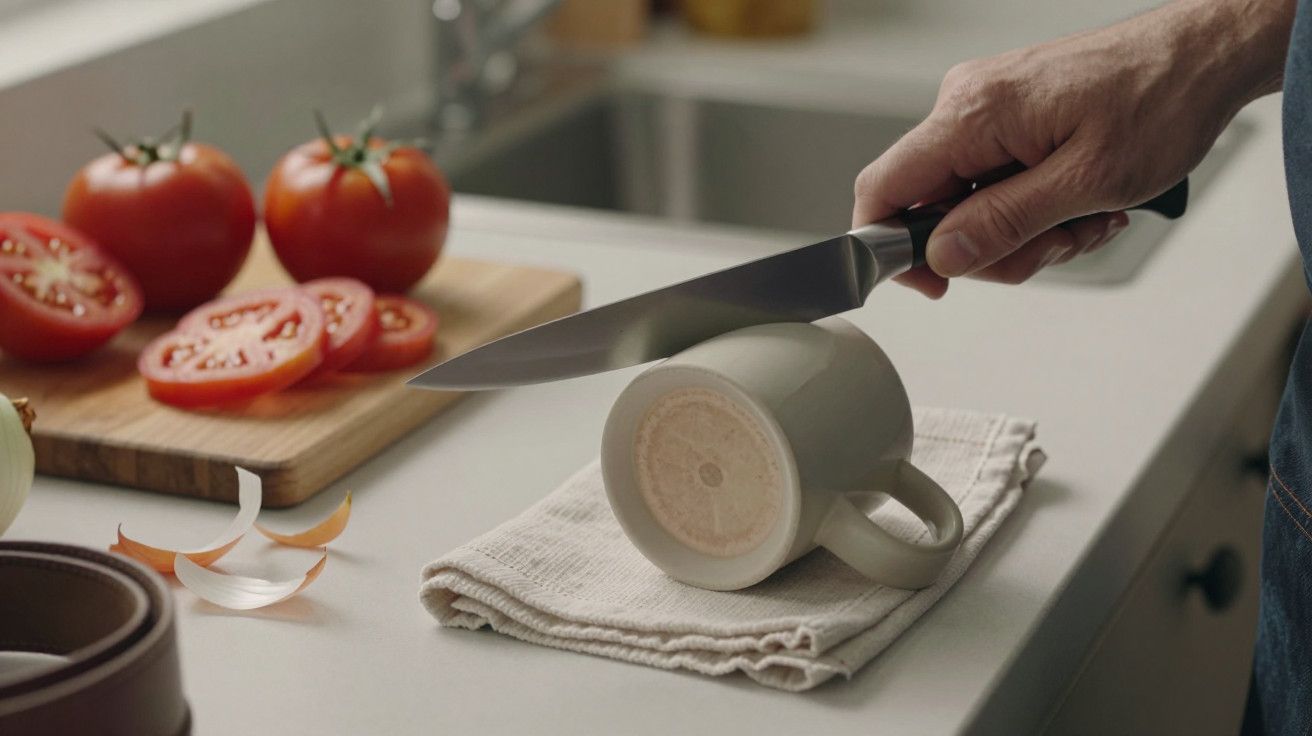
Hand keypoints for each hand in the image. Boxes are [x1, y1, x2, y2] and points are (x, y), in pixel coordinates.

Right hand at [852, 0, 1292, 297]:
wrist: (1202, 55)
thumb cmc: (1160, 99)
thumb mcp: (1086, 182)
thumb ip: (1004, 223)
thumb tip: (942, 254)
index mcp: (972, 113)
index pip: (883, 189)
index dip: (892, 249)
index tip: (933, 284)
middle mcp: (967, 104)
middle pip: (931, 211)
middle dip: (992, 247)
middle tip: (1052, 245)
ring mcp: (986, 111)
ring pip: (969, 206)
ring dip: (1025, 232)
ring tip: (1083, 219)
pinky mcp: (1007, 119)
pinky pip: (994, 185)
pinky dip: (1035, 208)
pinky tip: (1079, 202)